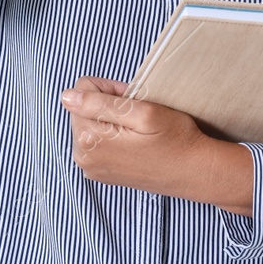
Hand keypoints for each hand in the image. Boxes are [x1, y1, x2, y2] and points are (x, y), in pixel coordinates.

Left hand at [60, 76, 253, 215]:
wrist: (195, 173)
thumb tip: (67, 96)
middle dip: (108, 105)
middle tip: (137, 116)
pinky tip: (135, 142)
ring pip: (90, 124)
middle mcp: (83, 157)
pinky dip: (113, 135)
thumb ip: (99, 103)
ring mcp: (91, 168)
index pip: (81, 91)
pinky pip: (97, 141)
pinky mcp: (100, 172)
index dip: (109, 89)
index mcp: (89, 139)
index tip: (132, 100)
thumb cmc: (176, 140)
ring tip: (138, 130)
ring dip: (112, 120)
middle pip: (82, 109)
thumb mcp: (142, 112)